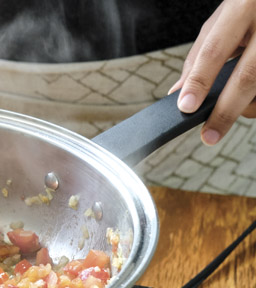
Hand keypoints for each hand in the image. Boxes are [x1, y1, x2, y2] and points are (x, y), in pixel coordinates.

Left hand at [169, 0, 255, 145]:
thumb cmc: (250, 8)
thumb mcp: (222, 21)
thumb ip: (200, 55)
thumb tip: (178, 93)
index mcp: (244, 6)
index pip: (216, 49)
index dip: (200, 81)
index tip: (186, 107)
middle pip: (247, 75)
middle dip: (225, 110)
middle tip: (208, 135)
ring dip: (244, 107)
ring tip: (231, 107)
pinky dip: (255, 101)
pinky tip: (249, 98)